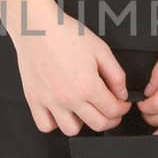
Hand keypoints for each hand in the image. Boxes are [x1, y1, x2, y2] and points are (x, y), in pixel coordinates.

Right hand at [0, 0, 131, 136]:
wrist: (37, 27)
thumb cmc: (67, 34)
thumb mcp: (101, 50)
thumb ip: (116, 75)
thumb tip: (121, 94)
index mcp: (88, 86)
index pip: (113, 110)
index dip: (123, 109)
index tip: (122, 104)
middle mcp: (69, 98)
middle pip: (98, 125)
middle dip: (110, 119)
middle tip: (111, 110)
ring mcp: (50, 102)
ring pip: (71, 130)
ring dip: (82, 123)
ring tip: (84, 110)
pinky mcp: (34, 100)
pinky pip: (45, 125)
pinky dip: (55, 123)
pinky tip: (61, 111)